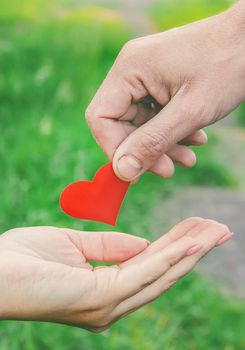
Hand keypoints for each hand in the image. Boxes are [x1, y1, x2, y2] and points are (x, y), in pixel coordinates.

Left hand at [0, 218, 231, 331]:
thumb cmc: (25, 259)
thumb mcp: (73, 246)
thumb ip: (108, 247)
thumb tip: (142, 243)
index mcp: (105, 291)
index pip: (149, 267)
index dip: (174, 248)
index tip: (195, 229)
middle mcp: (112, 304)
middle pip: (162, 273)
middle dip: (192, 251)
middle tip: (218, 229)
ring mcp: (107, 304)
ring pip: (159, 274)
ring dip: (189, 252)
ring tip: (214, 231)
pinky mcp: (99, 298)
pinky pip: (143, 273)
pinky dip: (169, 257)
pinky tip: (190, 243)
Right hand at [86, 2, 244, 180]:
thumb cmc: (227, 65)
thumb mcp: (190, 111)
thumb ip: (153, 142)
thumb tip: (122, 171)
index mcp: (129, 69)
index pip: (101, 118)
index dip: (116, 149)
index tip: (138, 172)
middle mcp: (132, 71)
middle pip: (121, 123)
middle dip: (145, 150)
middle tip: (169, 169)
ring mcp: (146, 77)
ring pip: (140, 123)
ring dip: (162, 145)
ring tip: (189, 158)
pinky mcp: (160, 83)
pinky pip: (156, 115)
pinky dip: (172, 132)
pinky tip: (194, 139)